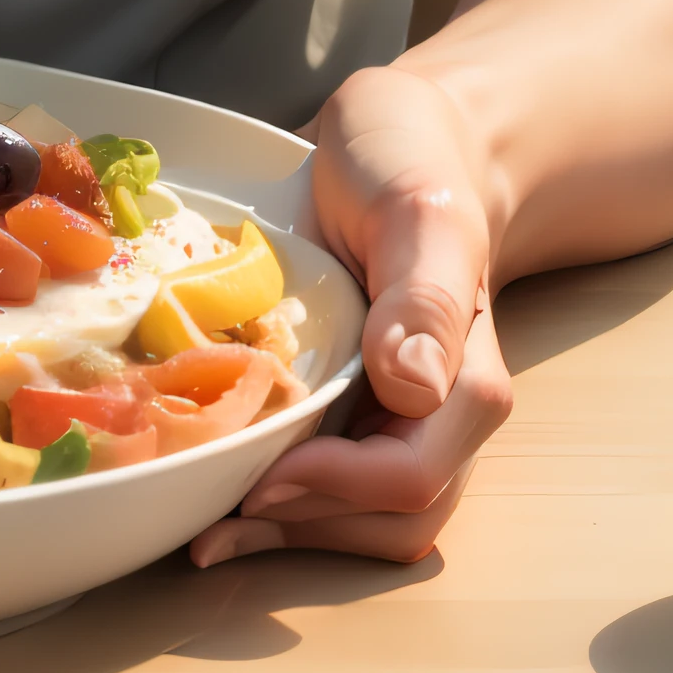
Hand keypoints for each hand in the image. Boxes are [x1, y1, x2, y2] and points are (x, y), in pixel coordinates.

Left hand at [189, 60, 512, 567]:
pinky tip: (222, 484)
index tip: (258, 473)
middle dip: (303, 530)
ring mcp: (398, 416)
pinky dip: (282, 501)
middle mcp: (441, 414)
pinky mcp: (356, 408)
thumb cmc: (412, 162)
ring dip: (289, 534)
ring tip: (205, 524)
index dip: (334, 489)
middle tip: (208, 522)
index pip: (411, 475)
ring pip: (363, 521)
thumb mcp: (419, 210)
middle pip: (388, 519)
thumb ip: (423, 297)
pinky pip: (332, 484)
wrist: (401, 138)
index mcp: (466, 378)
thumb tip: (414, 390)